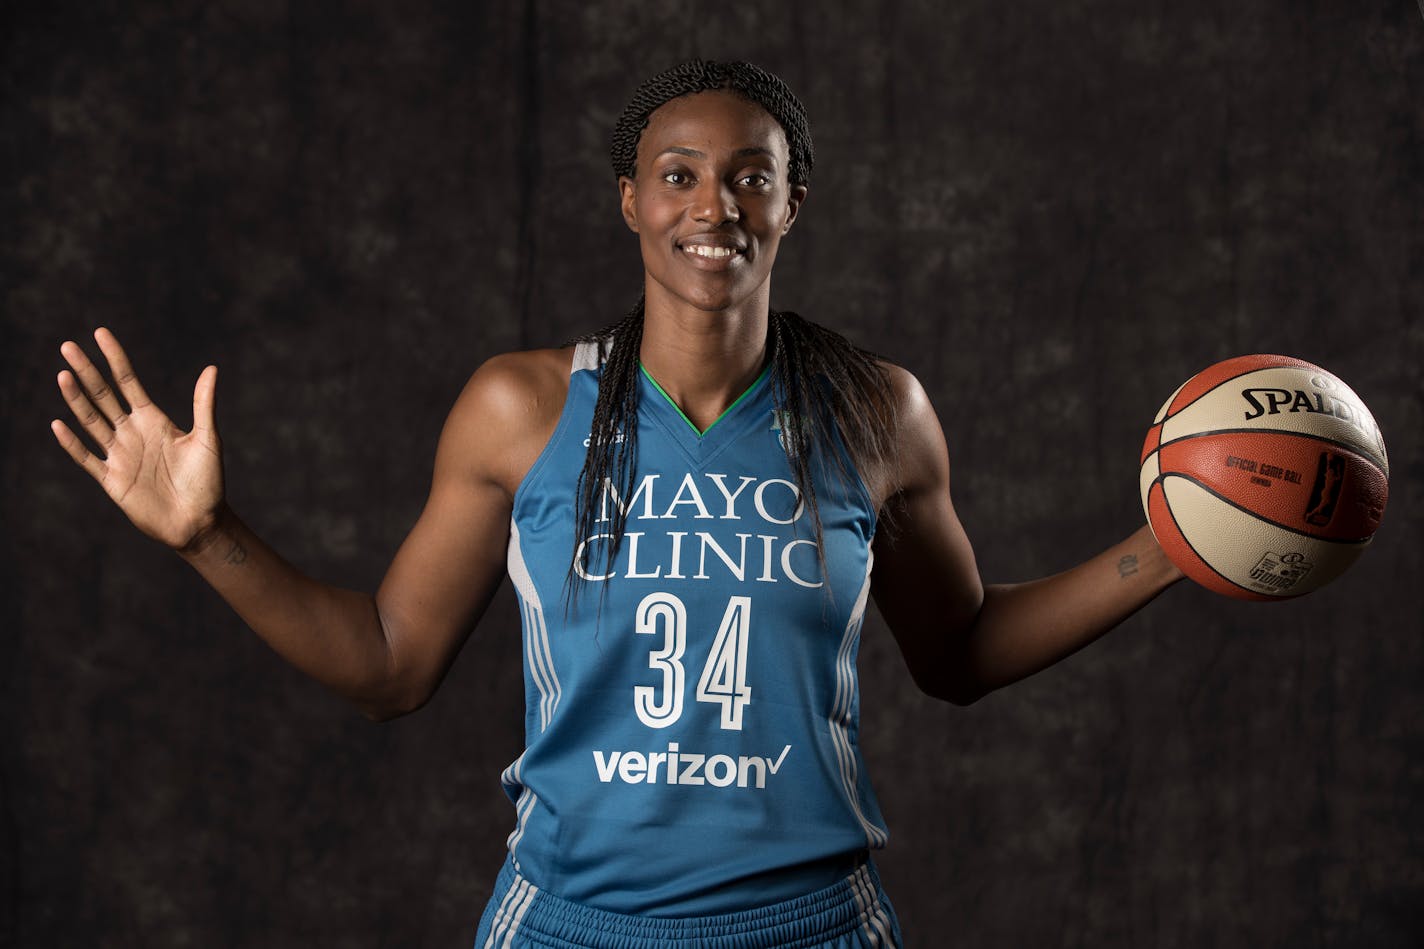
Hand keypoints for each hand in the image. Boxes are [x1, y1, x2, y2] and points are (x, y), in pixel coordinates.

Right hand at [52, 328, 223, 549]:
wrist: (200, 521)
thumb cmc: (208, 481)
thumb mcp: (208, 439)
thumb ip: (204, 405)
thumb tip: (211, 368)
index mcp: (154, 420)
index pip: (128, 382)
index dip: (114, 358)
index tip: (99, 333)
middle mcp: (132, 433)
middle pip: (103, 396)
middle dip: (86, 372)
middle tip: (67, 346)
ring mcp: (120, 455)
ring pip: (91, 421)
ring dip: (76, 400)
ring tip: (63, 375)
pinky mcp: (113, 480)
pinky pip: (87, 458)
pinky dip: (72, 443)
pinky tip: (58, 424)